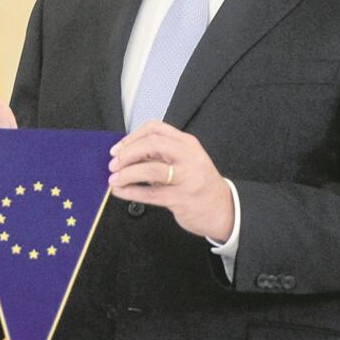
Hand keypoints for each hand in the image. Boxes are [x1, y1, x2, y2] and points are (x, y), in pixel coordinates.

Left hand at [107, 121, 233, 240]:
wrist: (224, 210)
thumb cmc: (199, 184)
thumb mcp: (185, 161)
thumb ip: (160, 155)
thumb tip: (127, 154)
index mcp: (187, 144)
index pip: (155, 129)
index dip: (132, 137)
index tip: (118, 148)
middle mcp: (189, 157)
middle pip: (152, 144)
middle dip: (128, 153)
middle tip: (114, 163)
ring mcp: (187, 178)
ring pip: (151, 169)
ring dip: (127, 174)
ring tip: (115, 179)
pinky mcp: (182, 199)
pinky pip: (151, 193)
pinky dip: (131, 192)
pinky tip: (121, 192)